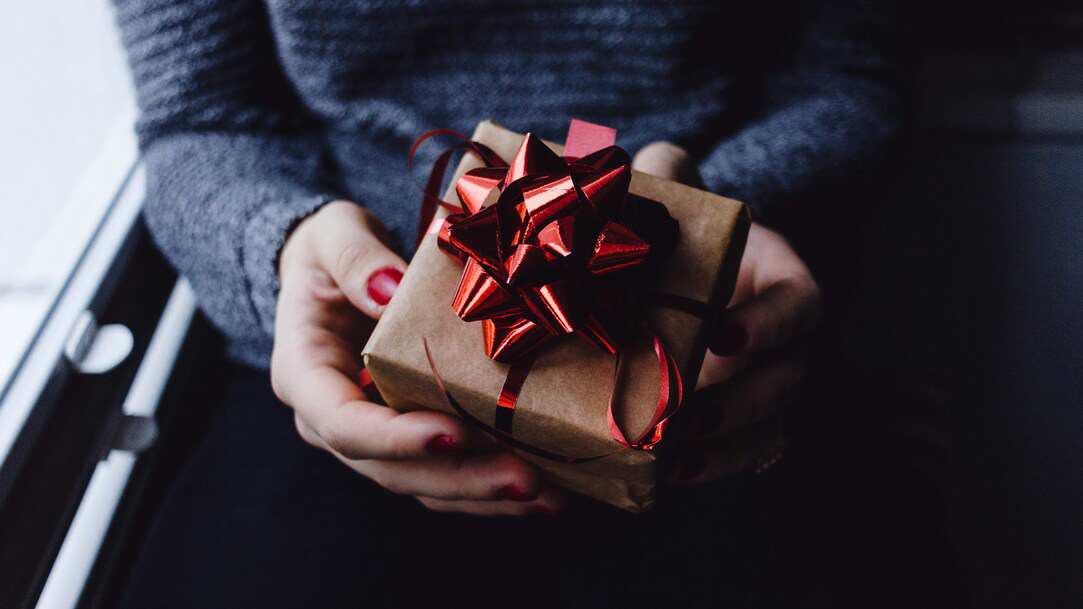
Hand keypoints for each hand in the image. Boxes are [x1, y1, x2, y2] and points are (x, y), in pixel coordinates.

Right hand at [272, 201, 565, 514]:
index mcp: (304, 373)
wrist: (334, 272)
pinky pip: (445, 474)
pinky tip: (543, 489)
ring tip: (546, 494)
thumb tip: (389, 289)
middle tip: (524, 479)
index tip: (455, 434)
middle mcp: (331, 420)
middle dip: (461, 479)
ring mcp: (371, 437)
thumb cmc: (330, 251)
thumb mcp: (333, 235)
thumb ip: (355, 258)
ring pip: (422, 484)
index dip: (396, 438)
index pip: (342, 423)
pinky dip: (489, 487)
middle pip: (391, 470)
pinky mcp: (408, 439)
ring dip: (484, 494)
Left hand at [631, 142, 821, 482]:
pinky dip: (707, 467)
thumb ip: (671, 179)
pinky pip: (737, 455)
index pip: (800, 305)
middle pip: (785, 379)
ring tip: (675, 453)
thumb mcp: (682, 207)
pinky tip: (665, 474)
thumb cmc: (686, 243)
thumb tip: (649, 162)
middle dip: (742, 401)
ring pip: (766, 427)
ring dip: (724, 446)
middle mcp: (785, 342)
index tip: (724, 335)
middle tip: (690, 411)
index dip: (770, 323)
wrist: (679, 286)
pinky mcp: (738, 424)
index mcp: (782, 282)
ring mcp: (765, 387)